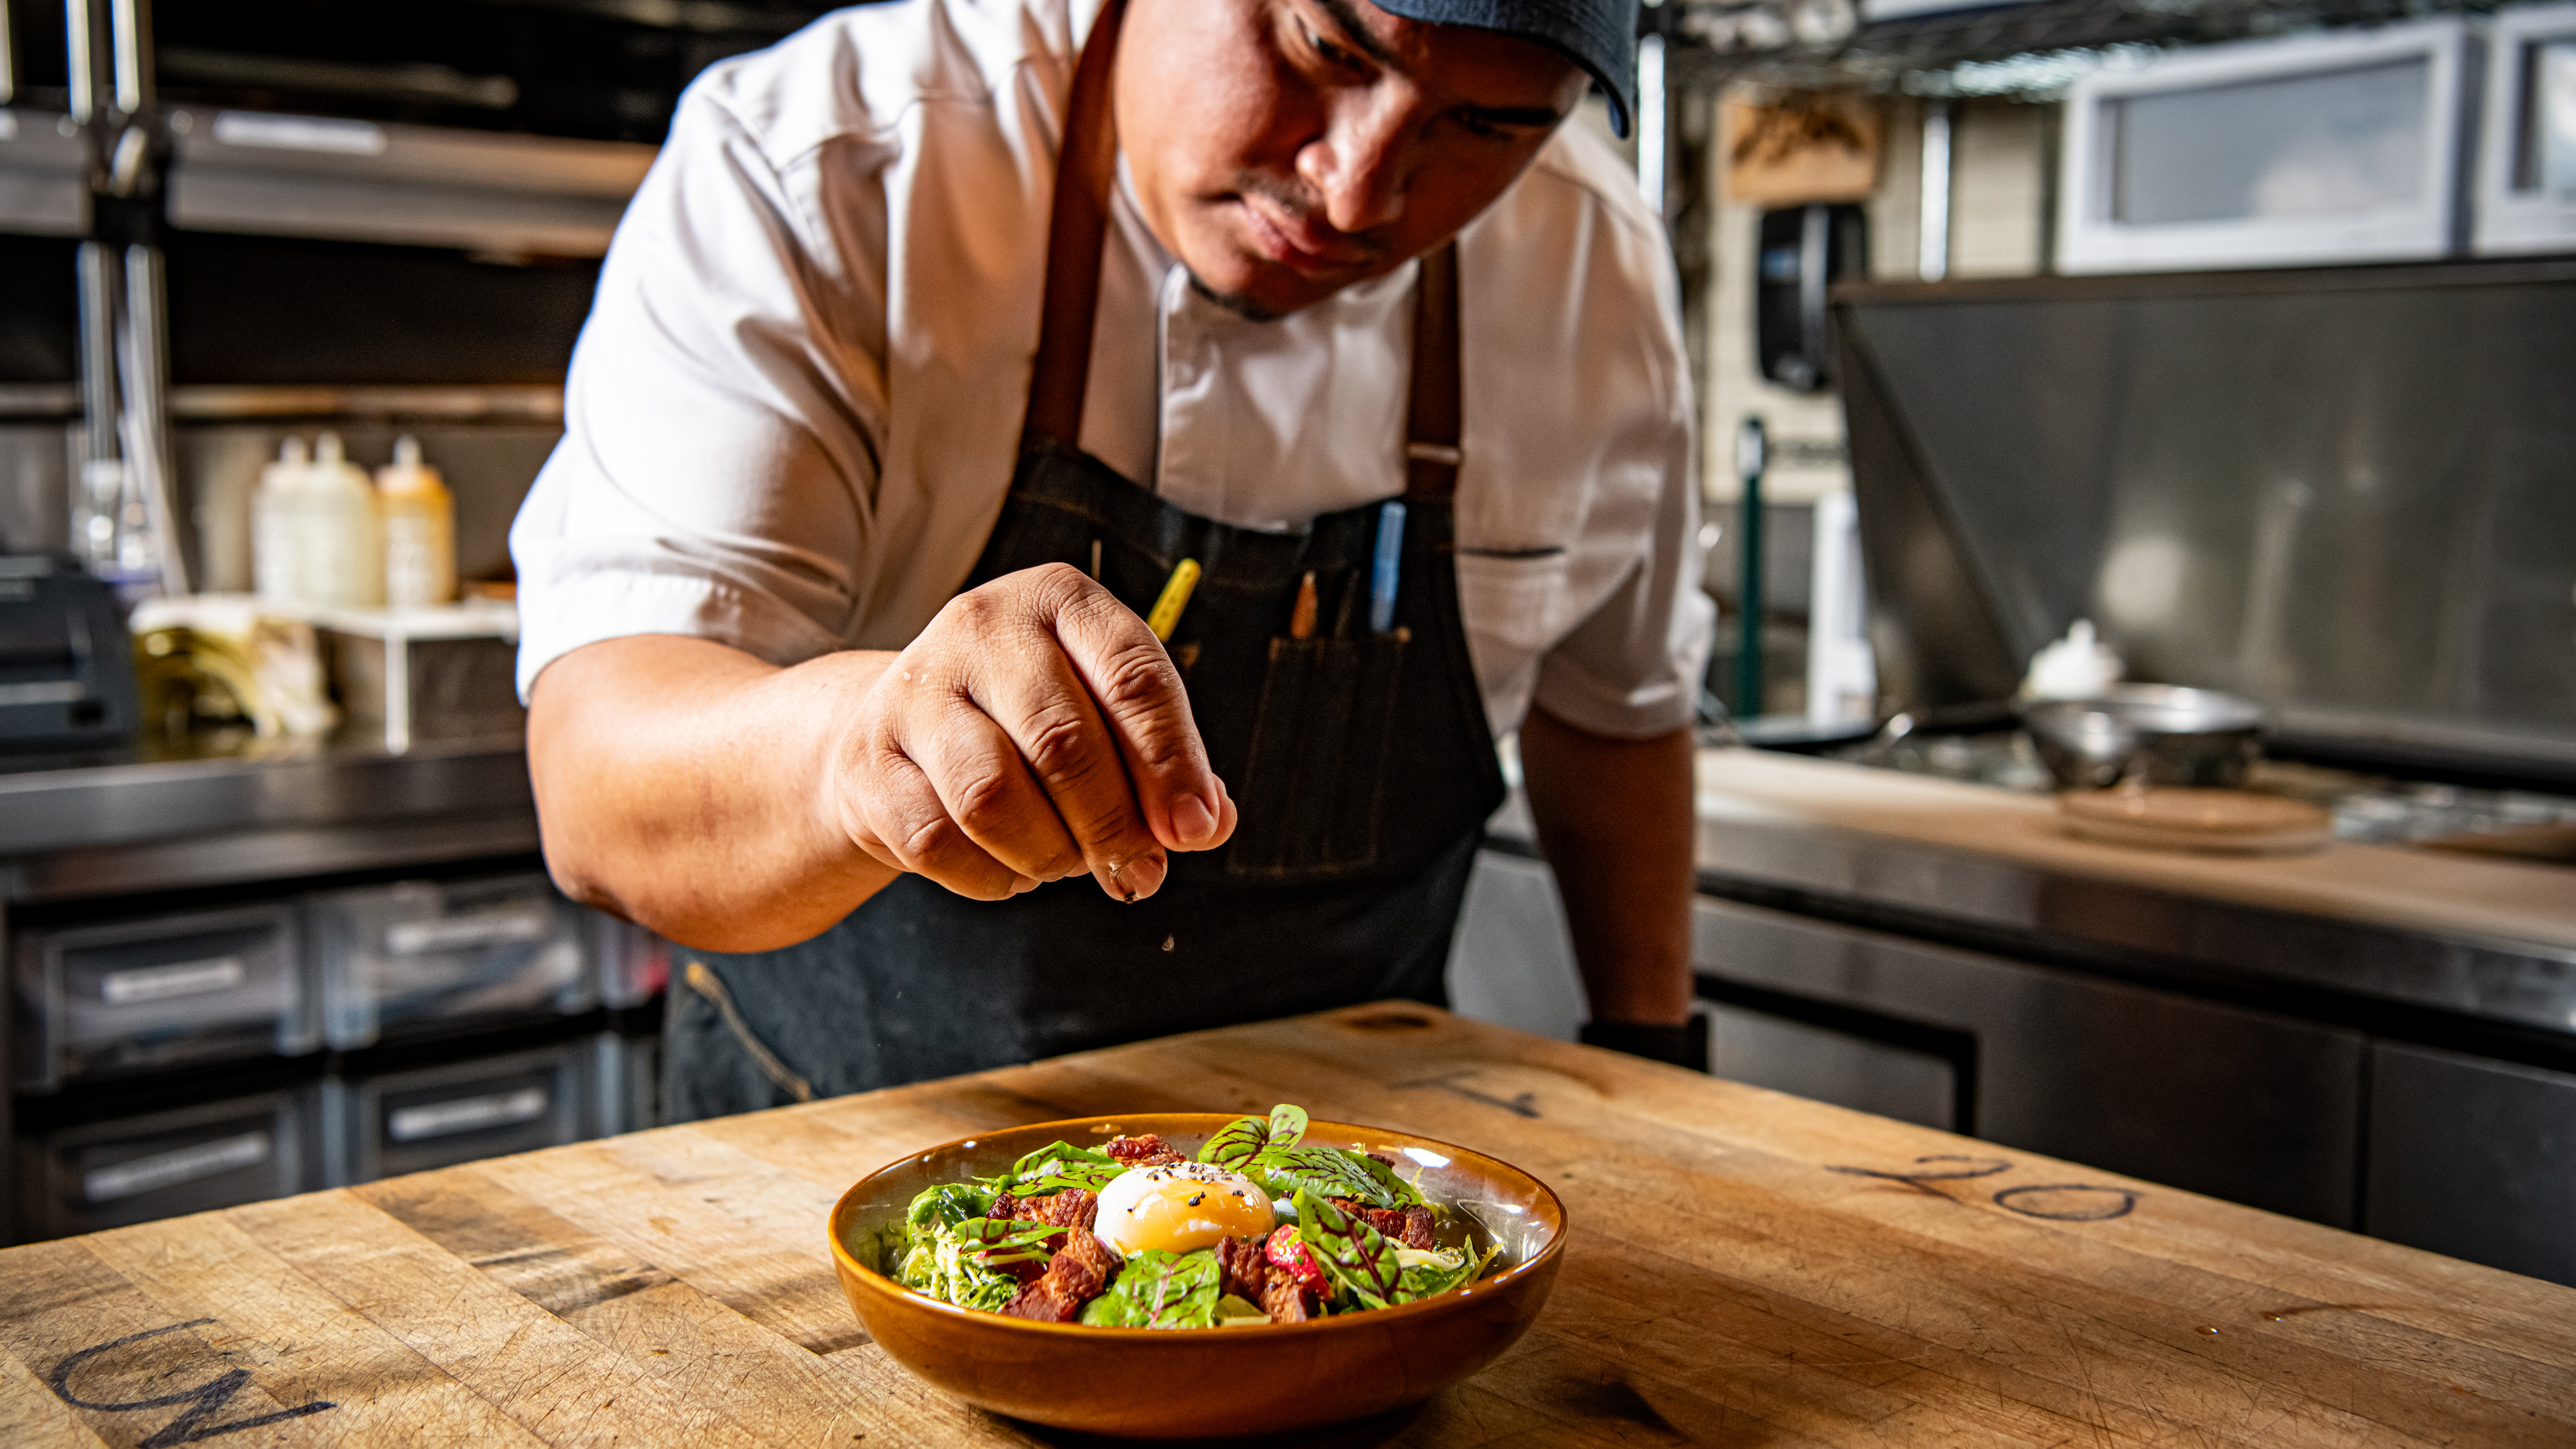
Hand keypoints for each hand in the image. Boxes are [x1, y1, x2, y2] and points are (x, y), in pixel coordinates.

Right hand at [831, 562, 1236, 901]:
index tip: (1195, 830)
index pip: (1133, 676)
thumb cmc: (1028, 724)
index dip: (1172, 762)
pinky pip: (939, 842)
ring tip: (1067, 862)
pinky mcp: (867, 759)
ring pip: (993, 799)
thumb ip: (1163, 764)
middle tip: (1137, 870)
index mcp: (1059, 601)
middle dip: (1114, 825)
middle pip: (1064, 743)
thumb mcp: (1103, 716)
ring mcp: (915, 689)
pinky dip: (992, 876)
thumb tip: (1205, 824)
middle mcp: (981, 627)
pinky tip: (1012, 869)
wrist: (897, 734)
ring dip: (1049, 854)